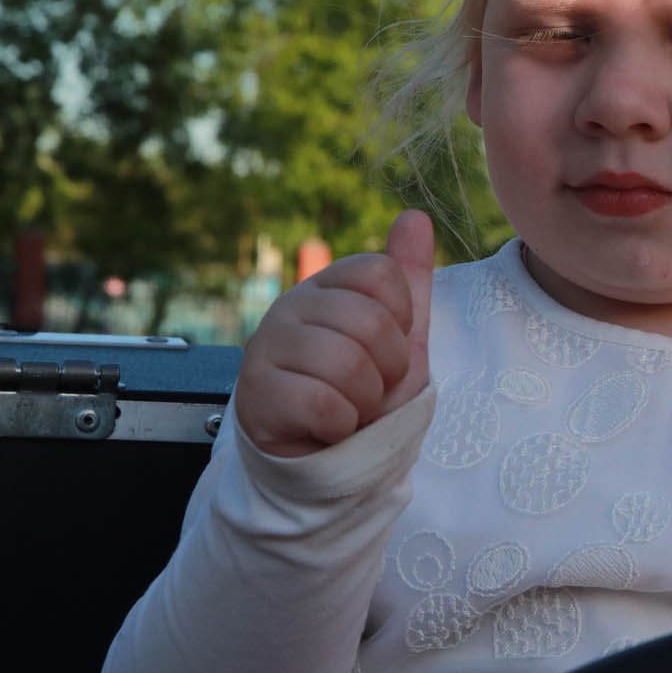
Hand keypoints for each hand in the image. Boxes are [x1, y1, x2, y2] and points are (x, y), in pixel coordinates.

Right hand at [233, 210, 435, 460]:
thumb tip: (415, 215)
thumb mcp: (396, 334)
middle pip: (371, 321)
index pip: (381, 272)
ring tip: (348, 407)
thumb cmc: (359, 391)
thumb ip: (407, 277)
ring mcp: (266, 345)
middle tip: (368, 386)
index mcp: (326, 284)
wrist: (321, 457)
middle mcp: (290, 305)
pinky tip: (327, 427)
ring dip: (365, 400)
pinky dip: (341, 425)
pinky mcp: (256, 392)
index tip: (387, 347)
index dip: (401, 319)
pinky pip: (324, 403)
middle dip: (387, 369)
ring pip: (349, 365)